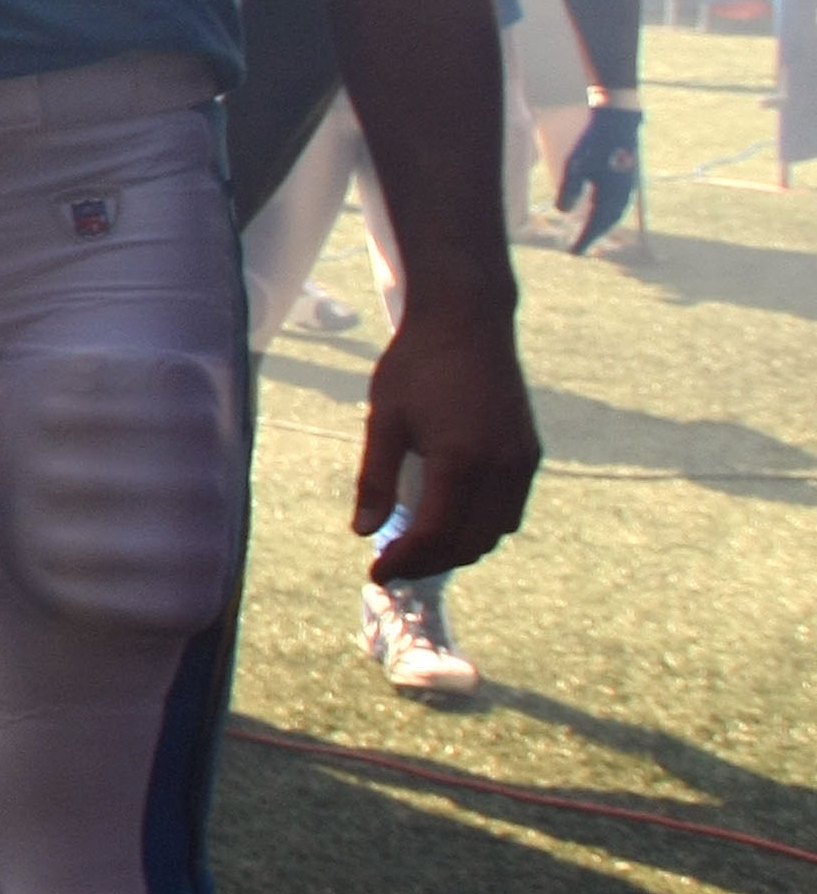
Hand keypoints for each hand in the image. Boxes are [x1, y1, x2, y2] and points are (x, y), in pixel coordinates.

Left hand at [354, 299, 539, 577]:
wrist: (468, 320)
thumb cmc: (417, 364)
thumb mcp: (384, 419)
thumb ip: (375, 479)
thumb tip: (363, 531)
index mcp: (462, 460)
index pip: (434, 535)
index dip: (404, 561)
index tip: (376, 573)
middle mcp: (502, 467)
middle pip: (469, 543)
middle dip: (429, 563)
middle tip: (392, 565)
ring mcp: (522, 461)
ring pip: (495, 532)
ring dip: (458, 549)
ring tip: (417, 548)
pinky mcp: (530, 453)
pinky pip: (510, 510)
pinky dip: (481, 527)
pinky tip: (450, 520)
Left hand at [554, 104, 639, 252]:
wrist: (618, 122)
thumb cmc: (595, 143)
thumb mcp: (576, 166)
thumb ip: (570, 190)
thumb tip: (563, 212)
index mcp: (610, 194)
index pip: (596, 224)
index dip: (585, 239)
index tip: (573, 253)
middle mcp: (623, 194)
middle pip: (608, 223)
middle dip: (593, 236)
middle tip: (578, 248)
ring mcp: (628, 187)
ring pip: (615, 214)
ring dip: (602, 227)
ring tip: (589, 235)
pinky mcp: (627, 179)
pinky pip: (619, 204)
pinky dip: (609, 214)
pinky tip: (601, 214)